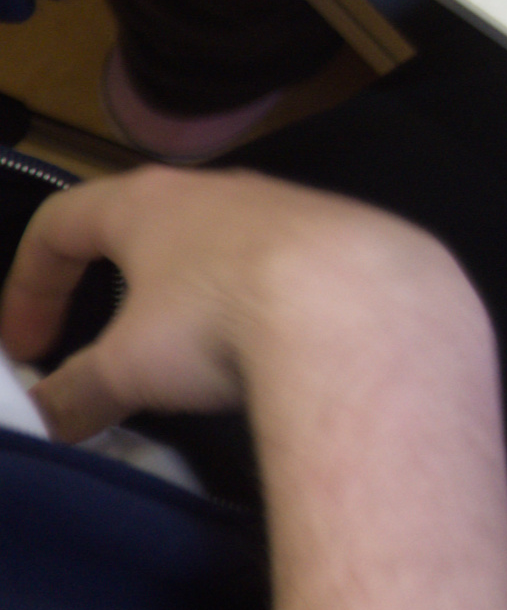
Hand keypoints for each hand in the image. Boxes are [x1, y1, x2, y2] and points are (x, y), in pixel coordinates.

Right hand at [5, 168, 458, 439]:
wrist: (368, 310)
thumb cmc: (221, 320)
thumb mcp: (129, 369)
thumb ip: (77, 393)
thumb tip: (46, 420)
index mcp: (148, 202)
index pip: (60, 224)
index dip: (29, 285)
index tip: (25, 348)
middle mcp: (221, 188)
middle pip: (147, 226)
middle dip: (117, 282)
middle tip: (106, 339)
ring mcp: (294, 206)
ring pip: (225, 245)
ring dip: (197, 293)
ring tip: (196, 351)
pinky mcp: (353, 237)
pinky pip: (293, 268)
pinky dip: (268, 304)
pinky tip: (280, 348)